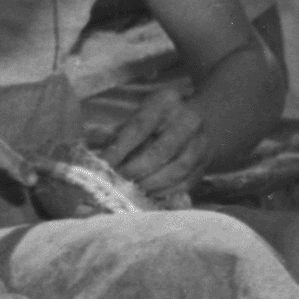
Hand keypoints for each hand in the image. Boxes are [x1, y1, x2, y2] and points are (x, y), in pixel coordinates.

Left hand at [96, 85, 208, 204]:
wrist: (201, 119)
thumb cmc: (158, 120)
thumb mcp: (138, 115)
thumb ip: (117, 134)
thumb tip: (92, 156)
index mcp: (165, 103)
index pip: (139, 127)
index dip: (120, 149)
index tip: (104, 165)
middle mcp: (189, 120)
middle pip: (161, 151)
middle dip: (136, 170)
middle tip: (117, 182)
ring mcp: (202, 142)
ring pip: (177, 170)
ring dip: (151, 184)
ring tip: (132, 191)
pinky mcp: (207, 162)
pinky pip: (187, 182)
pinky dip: (166, 192)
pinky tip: (150, 195)